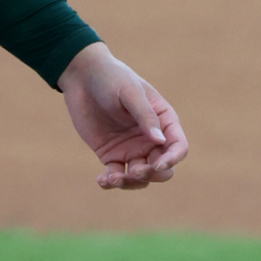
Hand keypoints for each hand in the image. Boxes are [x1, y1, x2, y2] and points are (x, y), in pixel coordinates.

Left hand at [58, 42, 187, 189]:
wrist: (82, 77)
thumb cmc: (111, 77)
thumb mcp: (129, 91)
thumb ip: (145, 115)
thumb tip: (161, 142)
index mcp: (163, 120)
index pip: (178, 146)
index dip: (173, 159)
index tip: (158, 164)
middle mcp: (150, 139)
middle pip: (162, 168)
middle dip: (152, 174)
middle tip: (135, 171)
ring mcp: (131, 149)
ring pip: (141, 177)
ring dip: (131, 183)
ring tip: (114, 178)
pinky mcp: (111, 155)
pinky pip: (116, 176)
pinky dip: (112, 182)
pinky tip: (103, 181)